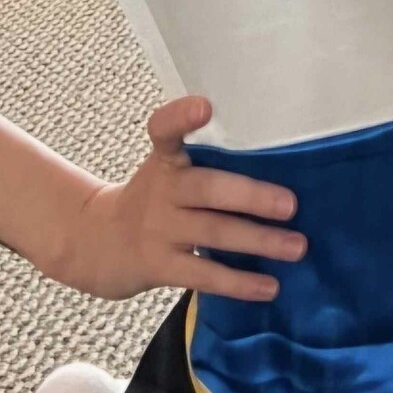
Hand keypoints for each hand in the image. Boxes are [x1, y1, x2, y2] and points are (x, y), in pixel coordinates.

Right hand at [43, 96, 305, 302]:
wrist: (95, 244)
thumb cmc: (152, 202)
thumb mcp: (166, 174)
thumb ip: (210, 167)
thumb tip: (286, 174)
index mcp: (165, 161)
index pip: (164, 131)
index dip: (180, 117)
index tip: (204, 106)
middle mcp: (161, 191)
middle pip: (206, 189)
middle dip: (250, 196)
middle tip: (291, 204)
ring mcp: (158, 230)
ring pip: (212, 233)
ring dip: (258, 241)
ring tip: (297, 246)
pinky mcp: (159, 266)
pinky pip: (203, 276)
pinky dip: (238, 283)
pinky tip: (270, 287)